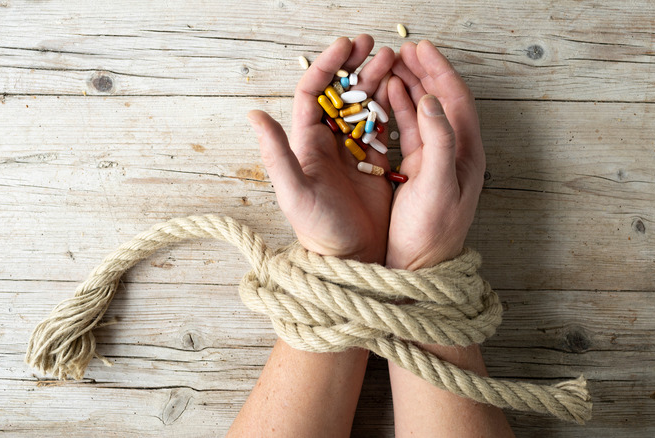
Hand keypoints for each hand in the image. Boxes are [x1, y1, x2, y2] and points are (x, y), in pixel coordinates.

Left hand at [248, 35, 394, 262]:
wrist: (351, 258)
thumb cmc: (319, 230)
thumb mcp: (294, 193)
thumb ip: (277, 155)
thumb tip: (254, 115)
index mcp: (306, 144)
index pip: (312, 94)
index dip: (326, 68)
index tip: (344, 47)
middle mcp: (327, 142)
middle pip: (339, 93)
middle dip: (353, 66)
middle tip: (372, 43)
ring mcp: (352, 150)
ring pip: (363, 104)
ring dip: (375, 79)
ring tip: (391, 57)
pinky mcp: (375, 160)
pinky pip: (382, 125)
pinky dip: (390, 104)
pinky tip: (400, 88)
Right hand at [386, 40, 485, 269]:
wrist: (417, 265)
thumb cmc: (431, 231)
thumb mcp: (438, 185)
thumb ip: (439, 141)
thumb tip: (433, 100)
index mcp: (465, 153)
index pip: (457, 100)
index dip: (441, 71)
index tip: (422, 48)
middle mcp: (453, 151)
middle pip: (441, 100)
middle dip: (425, 72)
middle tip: (404, 49)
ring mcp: (434, 158)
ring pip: (423, 111)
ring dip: (410, 85)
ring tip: (393, 64)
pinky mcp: (416, 168)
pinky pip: (409, 129)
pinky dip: (399, 108)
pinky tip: (387, 94)